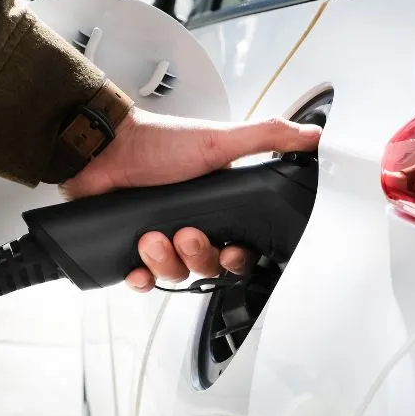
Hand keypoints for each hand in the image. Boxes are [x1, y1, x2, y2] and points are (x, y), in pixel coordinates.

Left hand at [60, 108, 320, 291]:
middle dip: (198, 254)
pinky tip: (136, 267)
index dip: (238, 258)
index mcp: (216, 206)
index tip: (232, 251)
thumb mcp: (219, 140)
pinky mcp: (130, 248)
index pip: (239, 248)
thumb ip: (266, 138)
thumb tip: (311, 134)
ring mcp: (159, 238)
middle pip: (208, 266)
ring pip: (174, 274)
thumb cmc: (158, 142)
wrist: (103, 148)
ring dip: (165, 260)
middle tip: (185, 233)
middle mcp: (190, 224)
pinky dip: (140, 278)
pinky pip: (142, 280)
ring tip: (152, 236)